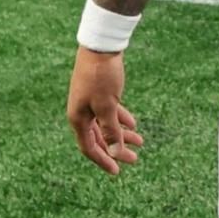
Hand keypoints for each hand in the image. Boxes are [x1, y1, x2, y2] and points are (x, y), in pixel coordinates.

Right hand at [67, 47, 143, 175]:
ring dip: (122, 135)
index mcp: (78, 118)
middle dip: (117, 150)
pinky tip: (133, 125)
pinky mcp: (99, 92)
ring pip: (106, 125)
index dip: (104, 160)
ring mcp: (89, 102)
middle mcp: (81, 112)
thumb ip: (111, 131)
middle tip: (135, 160)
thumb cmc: (101, 76)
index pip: (89, 147)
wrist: (101, 45)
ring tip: (140, 142)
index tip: (118, 172)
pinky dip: (121, 119)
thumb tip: (115, 153)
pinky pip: (110, 112)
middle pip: (99, 138)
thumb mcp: (107, 106)